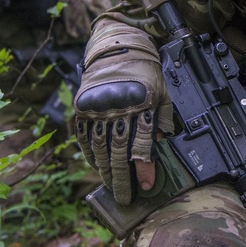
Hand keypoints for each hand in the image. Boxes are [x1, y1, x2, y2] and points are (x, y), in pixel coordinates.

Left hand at [3, 0, 59, 25]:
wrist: (62, 10)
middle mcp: (32, 6)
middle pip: (14, 6)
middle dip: (6, 4)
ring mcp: (34, 15)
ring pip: (17, 14)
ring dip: (10, 12)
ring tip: (5, 9)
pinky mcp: (35, 23)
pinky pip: (23, 20)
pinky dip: (18, 17)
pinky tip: (15, 15)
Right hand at [73, 19, 172, 204]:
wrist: (119, 48)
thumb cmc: (146, 74)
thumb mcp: (162, 92)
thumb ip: (161, 119)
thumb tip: (162, 147)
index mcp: (142, 103)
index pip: (143, 142)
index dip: (145, 167)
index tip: (146, 186)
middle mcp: (118, 106)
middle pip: (119, 150)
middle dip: (122, 178)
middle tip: (125, 198)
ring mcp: (98, 107)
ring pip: (100, 147)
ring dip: (106, 170)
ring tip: (112, 186)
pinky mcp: (83, 107)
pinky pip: (84, 137)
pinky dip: (89, 155)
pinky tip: (96, 166)